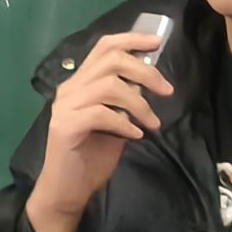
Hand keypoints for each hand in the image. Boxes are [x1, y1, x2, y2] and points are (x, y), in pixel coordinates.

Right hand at [28, 29, 173, 226]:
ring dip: (139, 103)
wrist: (67, 191)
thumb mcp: (116, 122)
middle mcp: (69, 89)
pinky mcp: (65, 126)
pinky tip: (135, 136)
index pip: (103, 47)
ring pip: (108, 85)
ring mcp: (64, 106)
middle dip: (145, 72)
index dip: (131, 40)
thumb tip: (150, 82)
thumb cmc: (91, 157)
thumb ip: (126, 100)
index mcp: (80, 83)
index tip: (157, 43)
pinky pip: (101, 113)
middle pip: (110, 60)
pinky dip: (124, 122)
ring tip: (152, 123)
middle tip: (166, 91)